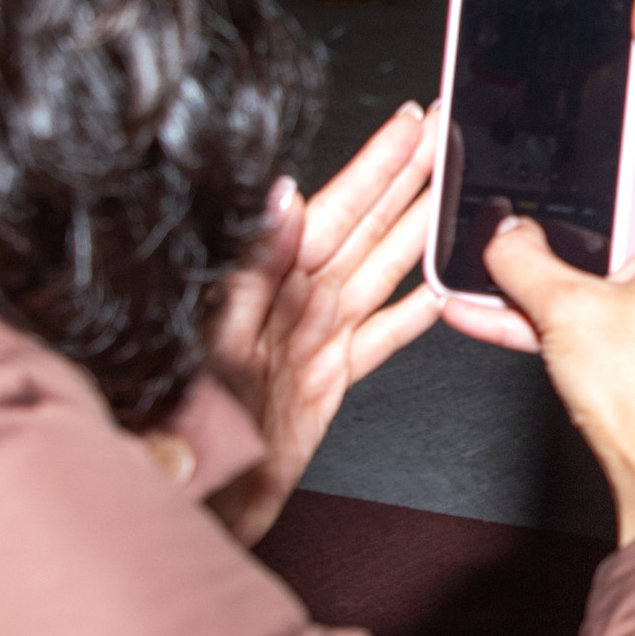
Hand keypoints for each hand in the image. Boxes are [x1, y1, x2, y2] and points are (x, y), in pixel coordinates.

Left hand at [202, 104, 442, 542]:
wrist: (182, 511)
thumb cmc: (179, 437)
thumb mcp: (210, 348)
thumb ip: (246, 274)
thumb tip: (278, 201)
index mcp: (267, 293)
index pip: (332, 214)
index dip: (374, 168)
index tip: (407, 125)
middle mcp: (292, 310)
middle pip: (363, 230)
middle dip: (406, 177)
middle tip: (443, 131)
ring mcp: (310, 344)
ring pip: (376, 271)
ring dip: (416, 229)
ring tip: (455, 190)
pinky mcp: (321, 384)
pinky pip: (375, 339)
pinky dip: (408, 315)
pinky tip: (436, 294)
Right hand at [443, 0, 634, 543]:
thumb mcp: (570, 319)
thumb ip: (526, 266)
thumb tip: (501, 234)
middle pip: (632, 161)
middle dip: (602, 111)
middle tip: (588, 52)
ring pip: (586, 231)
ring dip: (541, 218)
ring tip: (506, 177)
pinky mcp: (621, 330)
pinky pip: (564, 295)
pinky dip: (521, 296)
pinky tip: (466, 301)